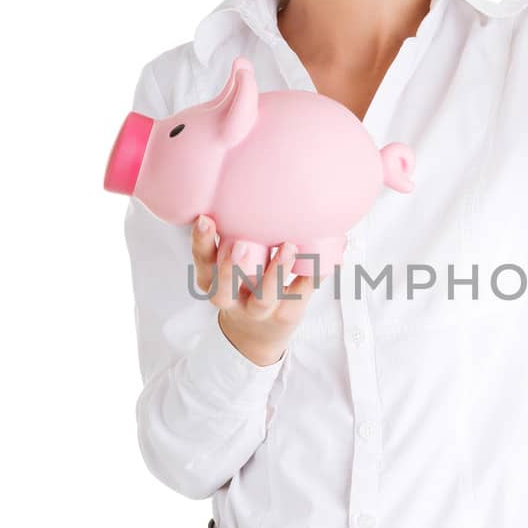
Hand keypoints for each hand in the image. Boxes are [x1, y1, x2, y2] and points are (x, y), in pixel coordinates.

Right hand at [191, 216, 314, 368]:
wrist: (254, 338)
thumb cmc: (241, 289)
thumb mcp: (225, 269)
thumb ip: (231, 237)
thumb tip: (246, 189)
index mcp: (212, 282)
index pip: (201, 262)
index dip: (201, 242)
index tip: (205, 219)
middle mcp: (232, 299)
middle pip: (224, 288)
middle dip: (229, 267)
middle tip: (240, 244)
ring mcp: (258, 310)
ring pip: (264, 296)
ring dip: (276, 271)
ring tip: (288, 247)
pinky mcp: (285, 315)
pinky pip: (300, 295)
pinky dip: (313, 277)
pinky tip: (326, 261)